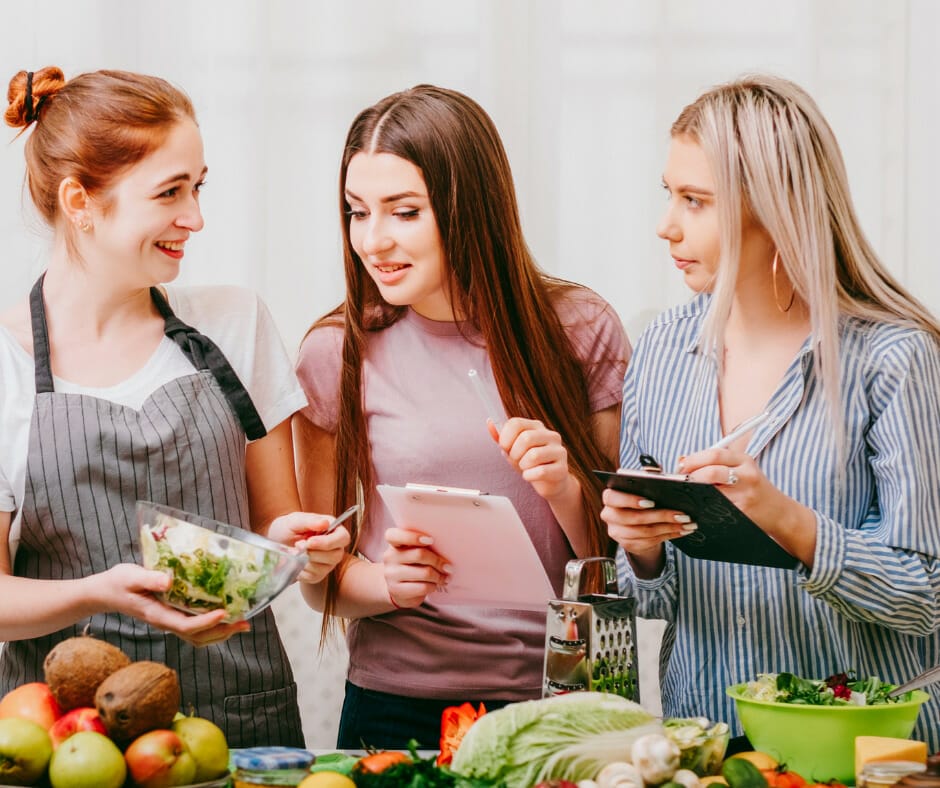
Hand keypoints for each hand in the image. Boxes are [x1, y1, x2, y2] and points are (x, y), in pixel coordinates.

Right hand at [98, 564, 249, 646]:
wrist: (105, 592)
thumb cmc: (118, 582)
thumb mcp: (130, 576)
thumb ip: (149, 578)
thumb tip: (170, 581)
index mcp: (157, 615)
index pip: (185, 625)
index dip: (206, 622)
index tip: (224, 612)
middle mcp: (166, 623)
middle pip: (197, 636)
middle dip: (222, 631)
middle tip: (245, 623)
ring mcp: (170, 622)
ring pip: (198, 637)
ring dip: (222, 633)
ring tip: (243, 623)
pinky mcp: (173, 617)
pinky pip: (196, 629)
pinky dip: (214, 627)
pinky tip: (227, 617)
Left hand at [268, 512, 351, 584]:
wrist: (275, 545)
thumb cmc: (286, 529)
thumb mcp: (294, 521)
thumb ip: (309, 521)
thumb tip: (325, 523)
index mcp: (333, 529)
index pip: (343, 537)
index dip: (328, 542)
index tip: (310, 542)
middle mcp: (334, 546)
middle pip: (336, 555)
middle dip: (314, 553)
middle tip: (297, 545)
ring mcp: (327, 562)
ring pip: (324, 567)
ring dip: (305, 561)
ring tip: (293, 552)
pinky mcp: (318, 574)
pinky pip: (313, 576)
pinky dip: (301, 570)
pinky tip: (295, 561)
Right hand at [382, 527, 450, 608]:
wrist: (398, 588)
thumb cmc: (412, 565)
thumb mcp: (413, 551)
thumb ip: (424, 546)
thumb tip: (447, 548)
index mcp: (394, 543)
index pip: (394, 535)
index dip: (413, 537)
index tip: (431, 540)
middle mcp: (390, 557)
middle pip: (419, 554)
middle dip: (438, 561)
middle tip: (449, 567)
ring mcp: (391, 574)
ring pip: (424, 573)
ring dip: (439, 576)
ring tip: (445, 578)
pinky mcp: (397, 590)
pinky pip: (422, 587)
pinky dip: (433, 586)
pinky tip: (435, 585)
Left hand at [490, 417, 572, 500]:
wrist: (549, 482)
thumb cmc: (530, 463)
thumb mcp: (513, 449)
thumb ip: (501, 437)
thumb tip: (490, 422)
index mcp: (537, 427)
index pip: (516, 423)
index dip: (505, 437)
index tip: (505, 447)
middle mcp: (551, 435)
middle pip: (525, 438)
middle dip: (515, 453)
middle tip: (516, 460)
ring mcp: (559, 451)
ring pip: (533, 455)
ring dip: (523, 466)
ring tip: (526, 468)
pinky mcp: (562, 468)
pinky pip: (541, 471)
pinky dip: (530, 476)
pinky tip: (531, 476)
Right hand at [600, 487, 695, 576]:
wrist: (635, 525)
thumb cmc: (638, 502)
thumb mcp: (640, 489)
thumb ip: (646, 479)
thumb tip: (659, 472)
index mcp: (610, 498)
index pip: (612, 498)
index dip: (630, 500)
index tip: (651, 502)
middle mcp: (609, 515)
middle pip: (634, 518)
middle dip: (661, 516)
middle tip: (681, 514)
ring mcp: (617, 532)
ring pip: (645, 531)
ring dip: (669, 527)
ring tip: (686, 523)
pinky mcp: (628, 544)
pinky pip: (651, 541)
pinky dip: (669, 535)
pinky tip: (681, 530)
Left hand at [678, 448, 815, 550]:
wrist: (779, 512)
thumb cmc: (753, 489)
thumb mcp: (741, 470)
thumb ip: (716, 463)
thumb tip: (682, 461)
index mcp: (744, 460)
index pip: (714, 454)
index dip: (693, 460)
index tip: (680, 466)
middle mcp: (746, 475)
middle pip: (711, 471)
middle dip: (691, 476)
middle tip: (680, 482)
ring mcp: (745, 494)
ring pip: (711, 490)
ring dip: (694, 492)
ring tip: (687, 493)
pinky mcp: (743, 512)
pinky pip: (716, 507)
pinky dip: (703, 506)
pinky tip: (698, 506)